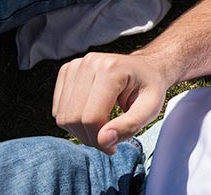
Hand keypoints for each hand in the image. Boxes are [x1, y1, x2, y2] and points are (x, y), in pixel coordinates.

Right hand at [52, 51, 168, 154]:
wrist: (145, 68)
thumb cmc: (149, 87)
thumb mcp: (151, 108)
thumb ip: (130, 126)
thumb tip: (103, 140)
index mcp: (111, 69)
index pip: (92, 117)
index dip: (100, 139)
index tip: (113, 147)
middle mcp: (90, 63)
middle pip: (74, 118)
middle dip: (90, 137)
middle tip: (108, 139)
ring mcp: (76, 65)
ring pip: (63, 117)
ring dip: (80, 131)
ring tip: (102, 128)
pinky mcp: (67, 72)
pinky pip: (59, 110)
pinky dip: (73, 121)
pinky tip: (92, 116)